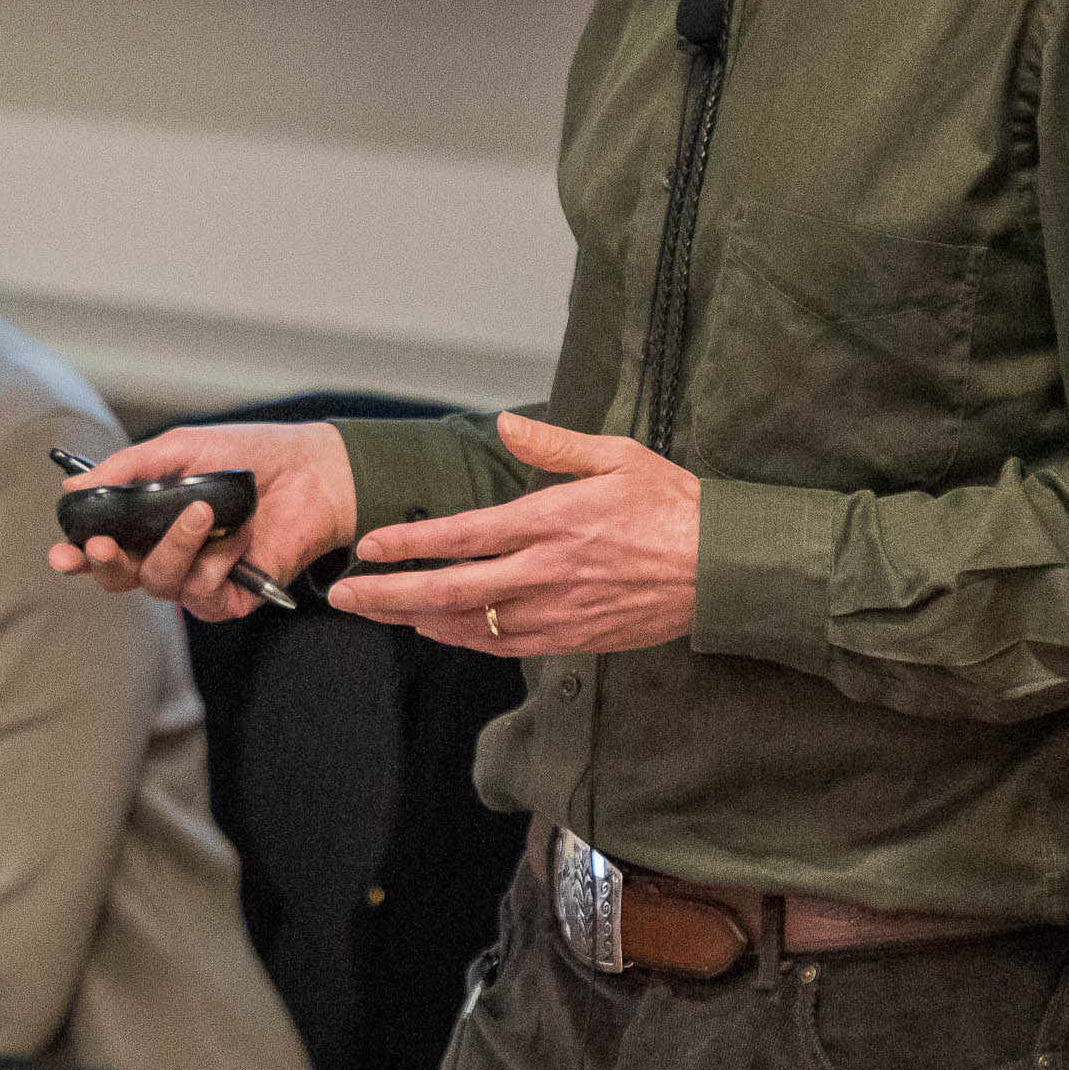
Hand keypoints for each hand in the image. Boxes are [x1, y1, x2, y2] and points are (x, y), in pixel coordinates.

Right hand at [44, 422, 356, 622]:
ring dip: (176, 546)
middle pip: (119, 577)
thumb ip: (126, 470)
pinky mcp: (230, 597)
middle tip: (107, 543)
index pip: (101, 547)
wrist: (309, 471)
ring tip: (203, 512)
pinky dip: (217, 561)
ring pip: (160, 582)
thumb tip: (73, 490)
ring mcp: (197, 578)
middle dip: (106, 563)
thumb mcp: (178, 449)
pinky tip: (239, 536)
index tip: (63, 553)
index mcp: (147, 521)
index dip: (77, 555)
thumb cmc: (246, 456)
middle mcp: (166, 553)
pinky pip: (203, 594)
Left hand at [327, 412, 699, 653]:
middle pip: (449, 589)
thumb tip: (507, 424)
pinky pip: (506, 645)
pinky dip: (465, 639)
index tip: (367, 546)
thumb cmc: (671, 505)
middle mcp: (546, 570)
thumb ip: (553, 445)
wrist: (724, 568)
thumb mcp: (616, 456)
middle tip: (345, 596)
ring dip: (419, 619)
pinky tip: (440, 630)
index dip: (407, 543)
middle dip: (388, 594)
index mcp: (550, 520)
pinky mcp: (575, 638)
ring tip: (381, 612)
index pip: (461, 535)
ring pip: (471, 624)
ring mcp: (558, 610)